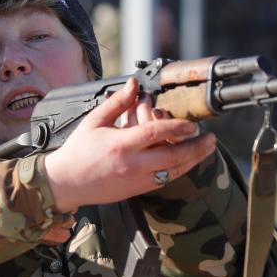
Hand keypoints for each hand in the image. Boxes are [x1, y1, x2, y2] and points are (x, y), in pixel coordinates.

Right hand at [44, 78, 215, 212]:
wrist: (65, 182)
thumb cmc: (78, 150)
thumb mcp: (94, 121)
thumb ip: (117, 103)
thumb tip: (134, 85)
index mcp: (120, 145)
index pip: (155, 133)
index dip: (176, 128)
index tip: (191, 124)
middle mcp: (132, 164)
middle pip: (172, 157)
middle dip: (195, 148)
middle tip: (211, 138)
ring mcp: (136, 180)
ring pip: (172, 172)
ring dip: (193, 161)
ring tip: (206, 149)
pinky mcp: (136, 191)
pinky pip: (164, 181)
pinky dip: (178, 171)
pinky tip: (186, 162)